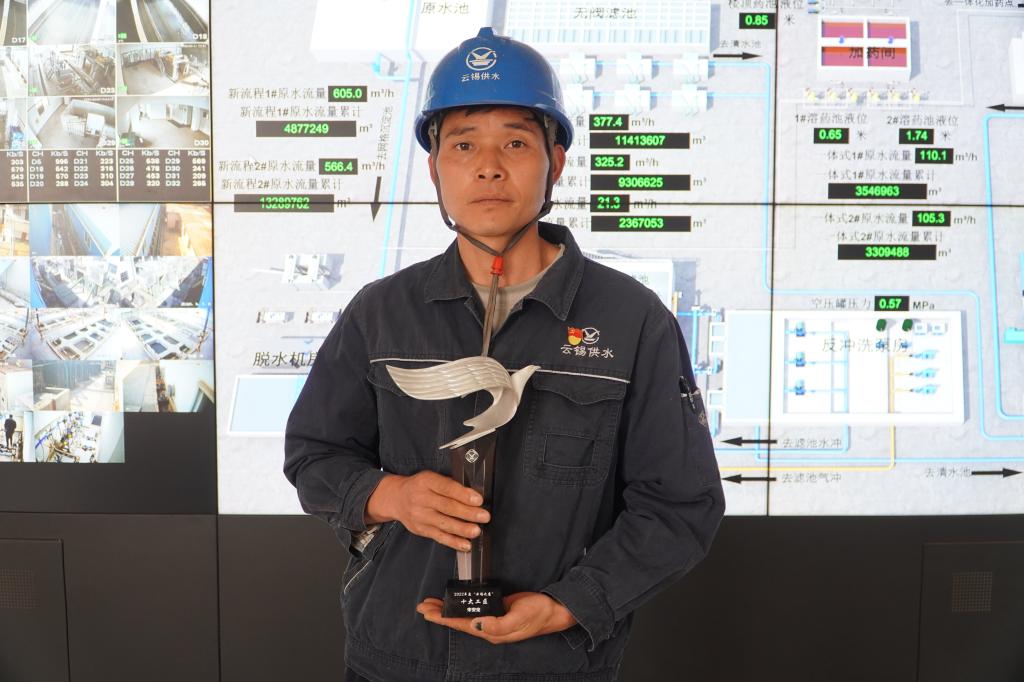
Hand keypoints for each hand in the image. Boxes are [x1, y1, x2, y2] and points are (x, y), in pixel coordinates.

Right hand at [365, 471, 489, 551]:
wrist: (396, 498)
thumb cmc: (420, 487)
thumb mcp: (431, 478)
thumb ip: (449, 485)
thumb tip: (473, 496)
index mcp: (426, 481)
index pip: (446, 487)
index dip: (463, 494)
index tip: (478, 500)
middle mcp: (421, 498)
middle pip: (447, 507)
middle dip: (468, 513)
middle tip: (484, 516)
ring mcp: (420, 516)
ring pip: (444, 523)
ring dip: (462, 529)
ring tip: (476, 531)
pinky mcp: (421, 529)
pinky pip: (439, 536)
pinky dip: (453, 542)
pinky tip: (465, 544)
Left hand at [416, 592, 576, 644]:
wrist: (553, 610)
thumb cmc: (537, 614)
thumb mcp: (518, 619)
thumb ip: (498, 624)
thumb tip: (476, 624)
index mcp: (491, 631)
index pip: (461, 625)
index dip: (444, 619)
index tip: (428, 613)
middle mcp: (488, 627)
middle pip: (458, 621)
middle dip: (439, 614)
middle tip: (422, 606)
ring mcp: (492, 618)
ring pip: (464, 614)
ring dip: (447, 609)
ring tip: (431, 604)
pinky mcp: (497, 609)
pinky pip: (473, 608)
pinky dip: (461, 604)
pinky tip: (455, 601)